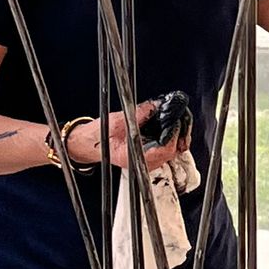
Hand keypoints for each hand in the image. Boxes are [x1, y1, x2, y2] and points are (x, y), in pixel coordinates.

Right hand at [76, 100, 191, 171]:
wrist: (88, 144)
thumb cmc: (96, 137)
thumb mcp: (116, 121)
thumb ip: (138, 114)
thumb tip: (155, 105)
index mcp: (134, 158)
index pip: (165, 150)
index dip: (174, 134)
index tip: (175, 119)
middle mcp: (144, 163)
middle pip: (173, 150)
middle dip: (180, 131)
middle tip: (180, 113)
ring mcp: (148, 161)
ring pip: (173, 150)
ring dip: (177, 133)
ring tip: (177, 116)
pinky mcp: (150, 155)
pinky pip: (167, 147)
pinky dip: (171, 135)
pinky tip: (170, 123)